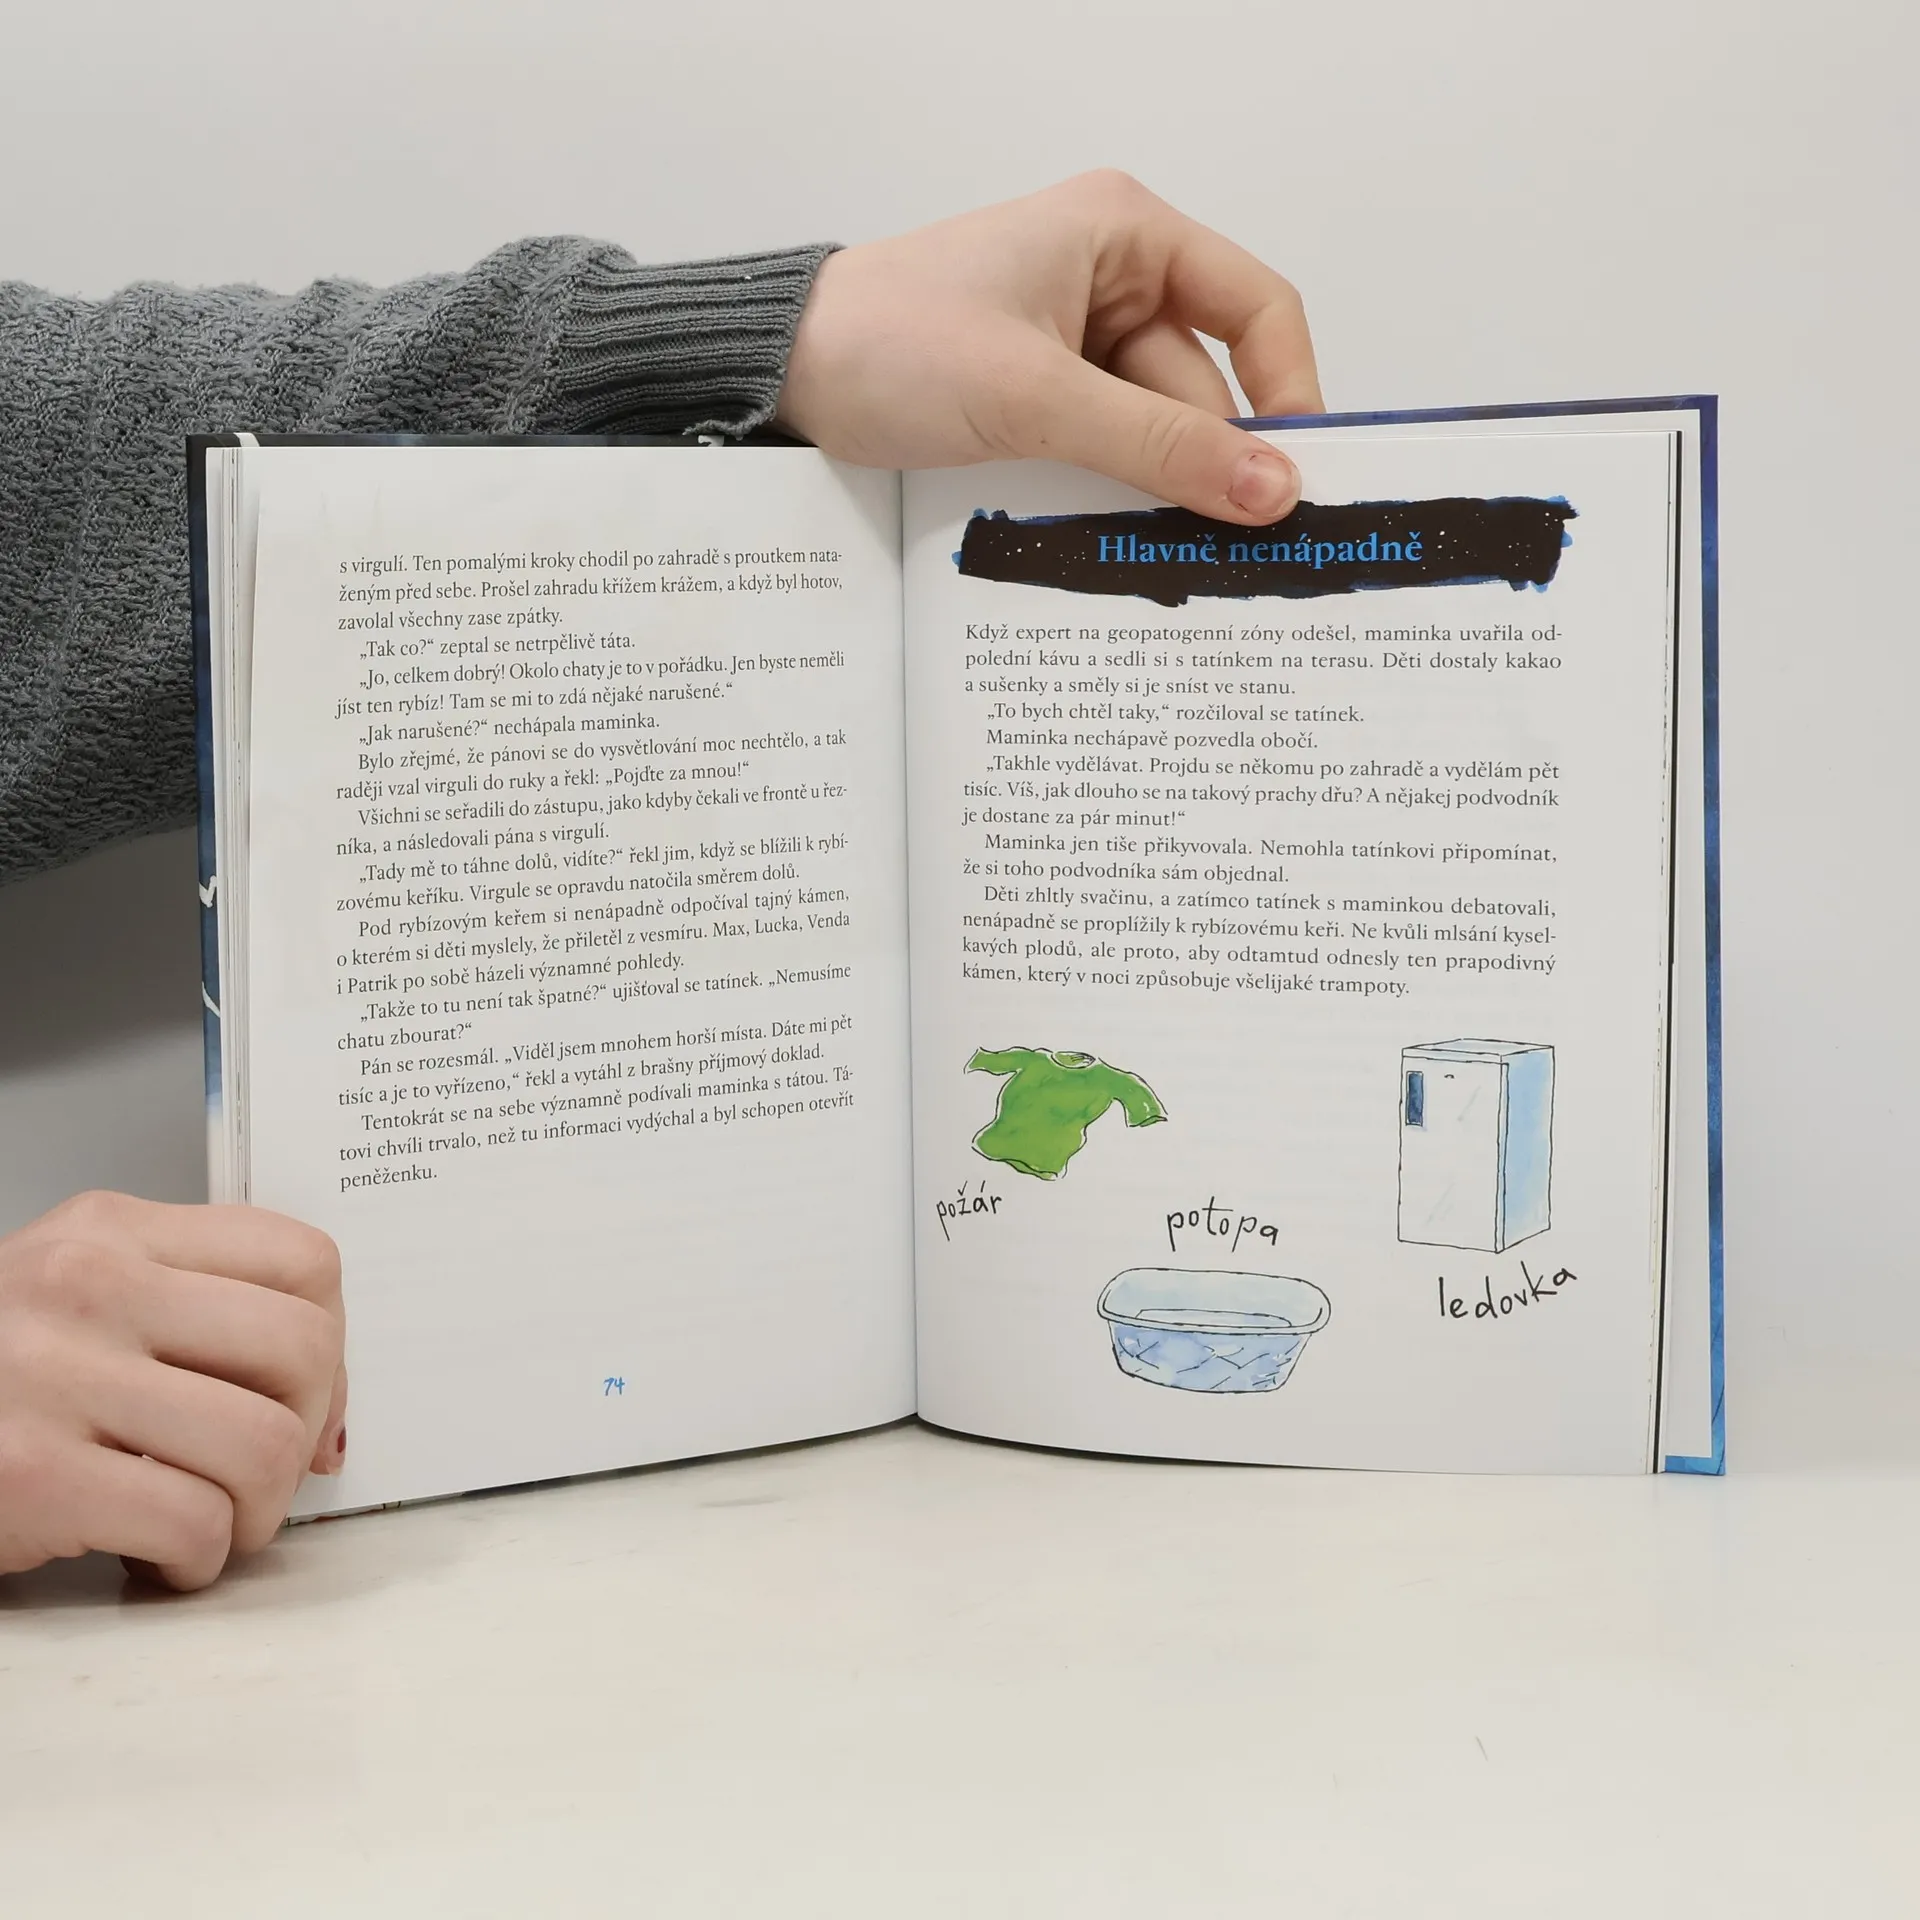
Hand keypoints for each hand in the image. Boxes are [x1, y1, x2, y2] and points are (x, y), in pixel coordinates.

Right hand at [0, 1192, 345, 1590]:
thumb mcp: (77, 1303)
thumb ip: (193, 1319)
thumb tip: (326, 1416)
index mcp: (112, 1231)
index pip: (304, 1260)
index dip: (332, 1345)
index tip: (306, 1400)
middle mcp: (88, 1286)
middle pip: (302, 1349)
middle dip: (307, 1430)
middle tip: (262, 1472)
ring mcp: (54, 1378)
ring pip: (265, 1444)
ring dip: (259, 1510)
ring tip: (213, 1522)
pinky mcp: (30, 1477)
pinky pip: (194, 1523)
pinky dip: (200, 1560)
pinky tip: (161, 1558)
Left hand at [777, 170, 1321, 523]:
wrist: (783, 373)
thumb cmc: (892, 345)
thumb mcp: (1035, 397)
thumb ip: (1158, 445)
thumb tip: (1272, 491)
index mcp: (1124, 235)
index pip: (1254, 307)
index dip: (1289, 391)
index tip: (1295, 478)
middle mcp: (1112, 280)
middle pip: (1204, 386)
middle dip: (1211, 465)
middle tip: (1230, 555)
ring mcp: (1076, 343)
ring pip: (1155, 429)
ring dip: (1156, 490)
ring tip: (1162, 558)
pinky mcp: (1042, 396)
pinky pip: (1108, 448)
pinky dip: (1114, 492)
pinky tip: (1116, 541)